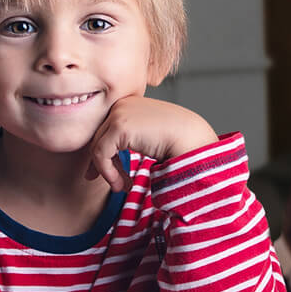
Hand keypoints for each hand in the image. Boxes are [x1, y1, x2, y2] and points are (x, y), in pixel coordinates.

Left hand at [85, 97, 218, 190]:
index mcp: (130, 103)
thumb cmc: (177, 141)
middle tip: (116, 186)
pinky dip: (107, 172)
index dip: (107, 155)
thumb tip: (107, 158)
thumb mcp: (148, 137)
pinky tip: (121, 184)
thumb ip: (131, 139)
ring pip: (97, 147)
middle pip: (100, 138)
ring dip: (107, 172)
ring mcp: (118, 113)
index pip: (107, 130)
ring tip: (121, 188)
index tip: (112, 175)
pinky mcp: (119, 126)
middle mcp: (122, 104)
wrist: (193, 139)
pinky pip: (100, 154)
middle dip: (105, 165)